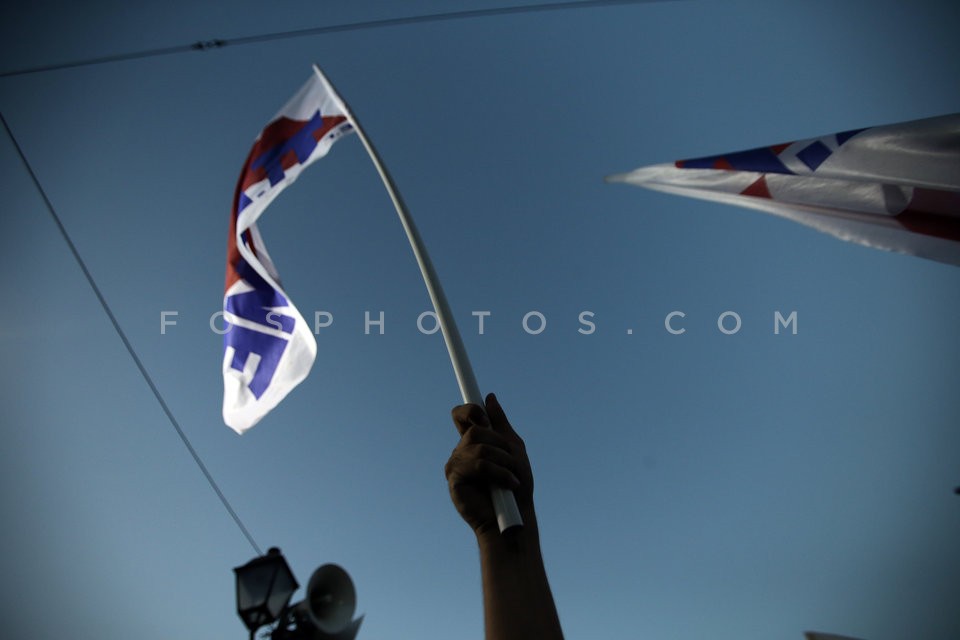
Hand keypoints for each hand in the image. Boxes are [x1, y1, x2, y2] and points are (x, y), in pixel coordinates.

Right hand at [445, 393, 533, 536]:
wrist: (515, 518)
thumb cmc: (516, 487)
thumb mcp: (513, 450)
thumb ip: (500, 424)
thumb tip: (489, 397)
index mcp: (473, 443)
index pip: (461, 416)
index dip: (469, 410)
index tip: (483, 416)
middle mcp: (461, 452)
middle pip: (474, 428)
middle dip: (499, 443)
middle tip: (511, 460)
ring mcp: (455, 466)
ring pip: (478, 446)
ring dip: (503, 461)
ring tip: (512, 478)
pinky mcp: (454, 480)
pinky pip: (478, 464)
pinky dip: (499, 473)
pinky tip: (508, 485)